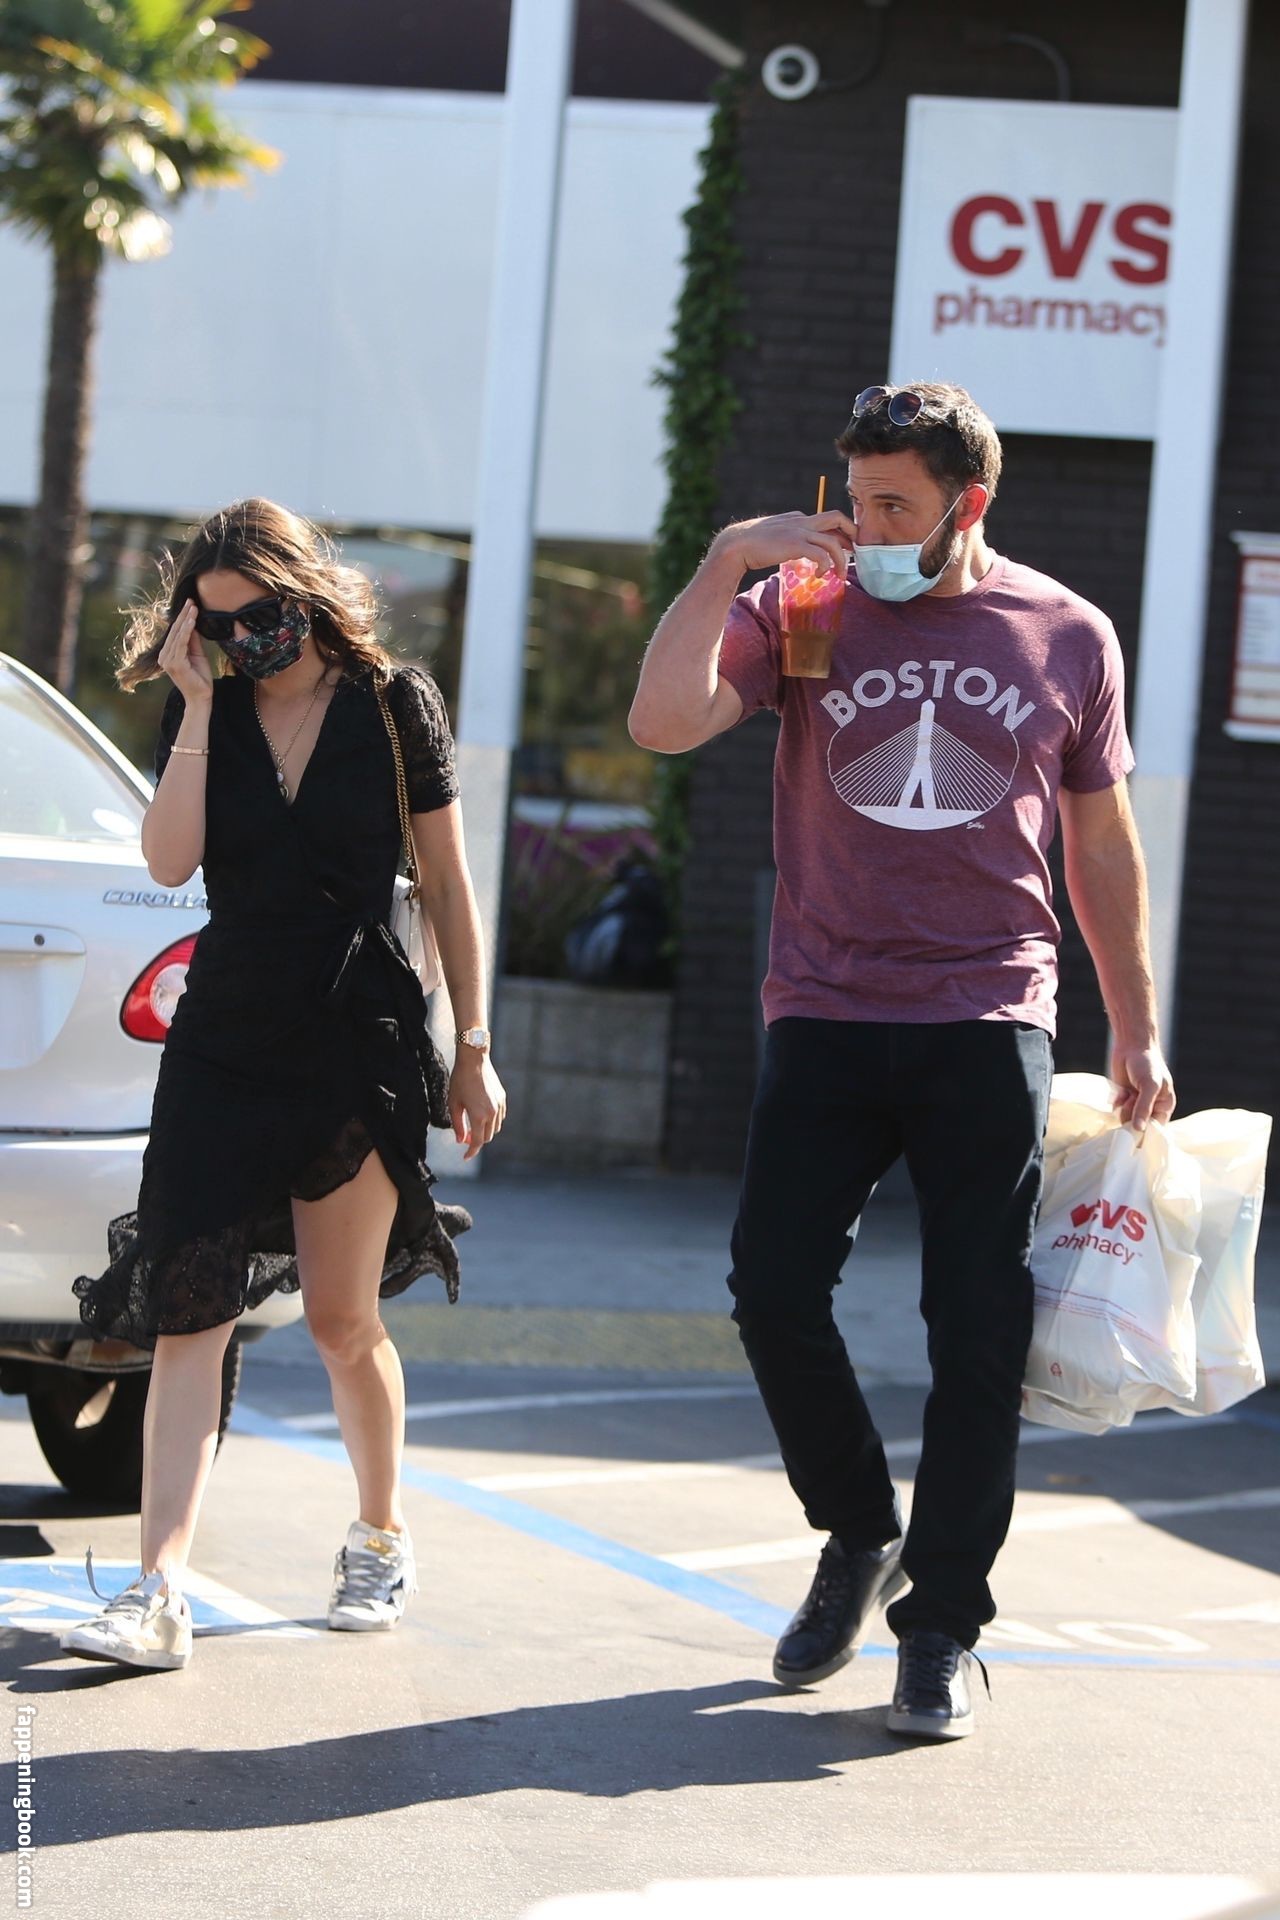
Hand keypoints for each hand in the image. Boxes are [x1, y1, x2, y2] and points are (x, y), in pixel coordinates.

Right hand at [157, 601, 213, 703]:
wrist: (201, 698)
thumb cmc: (200, 678)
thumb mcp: (197, 655)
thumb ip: (193, 641)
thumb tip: (193, 623)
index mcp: (167, 654)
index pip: (175, 632)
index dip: (182, 618)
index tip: (190, 604)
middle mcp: (164, 656)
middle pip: (175, 631)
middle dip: (183, 615)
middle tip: (191, 600)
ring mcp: (168, 660)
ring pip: (178, 635)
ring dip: (186, 620)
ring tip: (192, 607)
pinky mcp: (175, 664)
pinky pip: (181, 643)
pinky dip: (187, 631)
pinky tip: (191, 621)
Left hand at [449, 1053, 505, 1161]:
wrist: (474, 1060)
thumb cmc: (460, 1081)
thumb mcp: (453, 1104)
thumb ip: (457, 1125)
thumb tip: (460, 1140)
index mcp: (479, 1116)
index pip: (477, 1142)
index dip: (471, 1152)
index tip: (465, 1157)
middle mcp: (492, 1113)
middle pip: (487, 1137)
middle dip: (476, 1141)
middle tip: (465, 1137)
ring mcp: (499, 1106)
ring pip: (495, 1128)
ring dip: (485, 1131)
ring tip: (472, 1125)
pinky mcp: (502, 1098)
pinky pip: (499, 1117)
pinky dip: (492, 1121)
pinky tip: (481, 1115)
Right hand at [711, 510, 855, 577]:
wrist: (736, 545)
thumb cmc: (752, 545)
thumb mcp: (776, 536)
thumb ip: (789, 539)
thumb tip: (798, 552)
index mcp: (798, 518)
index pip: (827, 520)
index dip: (841, 533)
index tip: (846, 548)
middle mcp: (802, 520)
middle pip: (836, 518)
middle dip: (851, 533)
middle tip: (855, 552)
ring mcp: (799, 531)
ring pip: (832, 540)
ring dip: (841, 559)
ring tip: (840, 575)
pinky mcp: (795, 544)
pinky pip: (820, 554)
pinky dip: (825, 565)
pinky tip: (820, 575)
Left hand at [1110, 1040, 1174, 1134]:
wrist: (1131, 1045)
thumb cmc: (1147, 1064)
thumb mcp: (1149, 1086)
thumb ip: (1144, 1108)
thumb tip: (1139, 1129)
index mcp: (1164, 1106)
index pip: (1156, 1130)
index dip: (1145, 1132)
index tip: (1135, 1131)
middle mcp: (1151, 1108)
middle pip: (1138, 1126)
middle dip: (1132, 1116)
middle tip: (1131, 1100)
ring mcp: (1136, 1104)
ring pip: (1125, 1119)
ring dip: (1124, 1108)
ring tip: (1128, 1093)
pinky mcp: (1124, 1098)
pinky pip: (1117, 1110)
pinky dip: (1117, 1102)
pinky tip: (1121, 1092)